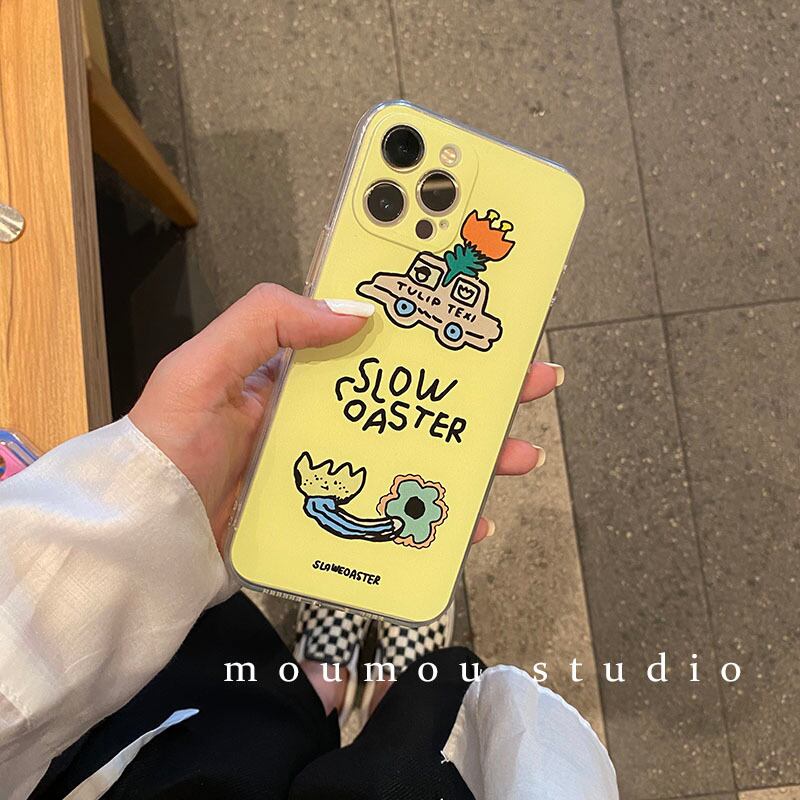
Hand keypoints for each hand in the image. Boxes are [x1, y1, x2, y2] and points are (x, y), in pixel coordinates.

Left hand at [129, 284, 562, 549]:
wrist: (147, 539)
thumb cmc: (169, 447)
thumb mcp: (203, 368)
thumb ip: (267, 320)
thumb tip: (357, 308)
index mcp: (301, 371)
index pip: (378, 338)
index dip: (430, 326)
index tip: (480, 317)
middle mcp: (327, 416)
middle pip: (415, 397)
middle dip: (475, 389)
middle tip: (530, 381)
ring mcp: (337, 467)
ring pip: (418, 452)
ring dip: (472, 452)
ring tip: (518, 454)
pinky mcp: (337, 515)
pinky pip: (399, 510)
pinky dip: (438, 515)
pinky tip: (472, 519)